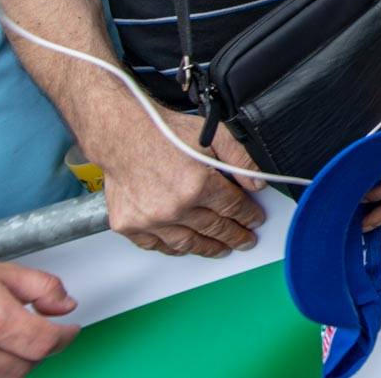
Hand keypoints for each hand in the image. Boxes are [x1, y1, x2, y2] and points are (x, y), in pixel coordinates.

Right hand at [91, 107, 266, 257]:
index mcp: (198, 185)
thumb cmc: (163, 131)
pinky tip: (185, 246)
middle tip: (244, 240)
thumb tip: (258, 183)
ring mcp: (151, 220)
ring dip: (207, 247)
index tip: (254, 220)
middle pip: (214, 229)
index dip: (248, 216)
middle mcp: (175, 208)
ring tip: (220, 248)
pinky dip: (173, 248)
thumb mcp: (214, 134)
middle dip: (234, 236)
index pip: (233, 209)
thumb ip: (241, 159)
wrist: (121, 132)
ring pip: (187, 243)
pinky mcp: (130, 225)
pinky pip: (157, 245)